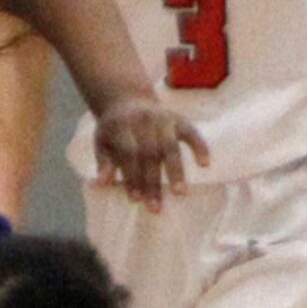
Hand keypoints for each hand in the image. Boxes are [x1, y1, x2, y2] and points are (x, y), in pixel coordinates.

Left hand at [90, 95, 209, 210]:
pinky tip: (205, 164)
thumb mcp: (101, 143)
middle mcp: (144, 120)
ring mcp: (163, 118)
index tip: (135, 199)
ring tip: (180, 193)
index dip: (132, 175)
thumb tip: (102, 183)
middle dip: (153, 182)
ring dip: (176, 171)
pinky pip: (192, 133)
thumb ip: (104, 162)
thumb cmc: (113, 130)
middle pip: (150, 154)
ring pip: (170, 147)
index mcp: (121, 126)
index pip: (129, 153)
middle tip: (156, 207)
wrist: (127, 100)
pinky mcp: (178, 119)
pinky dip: (199, 147)